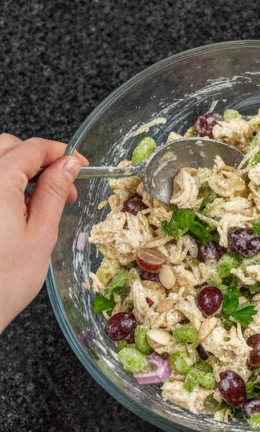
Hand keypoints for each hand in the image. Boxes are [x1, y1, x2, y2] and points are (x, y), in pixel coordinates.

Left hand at [0, 136, 87, 334]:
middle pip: (7, 146)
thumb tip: (69, 164)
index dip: (61, 152)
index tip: (79, 165)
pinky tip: (15, 207)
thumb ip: (54, 192)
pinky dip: (3, 185)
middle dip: (37, 157)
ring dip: (18, 169)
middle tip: (61, 182)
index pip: (32, 148)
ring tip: (39, 197)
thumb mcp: (41, 235)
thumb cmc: (1, 284)